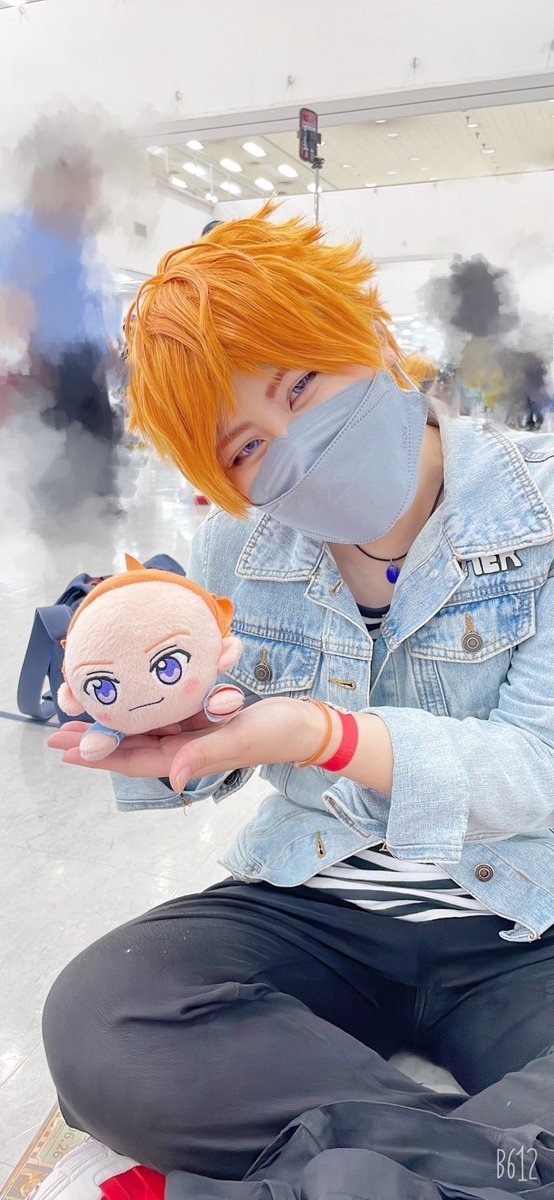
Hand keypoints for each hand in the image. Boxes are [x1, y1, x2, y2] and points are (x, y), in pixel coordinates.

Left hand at [47, 698, 334, 791]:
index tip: (67, 749)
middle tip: (58, 730)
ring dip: (113, 722)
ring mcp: (193, 731)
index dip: (99, 756)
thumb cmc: (278, 733)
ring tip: (82, 711)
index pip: (133, 761)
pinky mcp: (204, 715)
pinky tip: (127, 693)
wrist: (307, 724)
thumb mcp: (241, 740)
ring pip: (143, 729)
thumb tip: (170, 777)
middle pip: (130, 746)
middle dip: (95, 740)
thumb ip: (205, 756)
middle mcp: (185, 747)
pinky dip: (142, 705)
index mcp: (189, 757)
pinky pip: (165, 711)